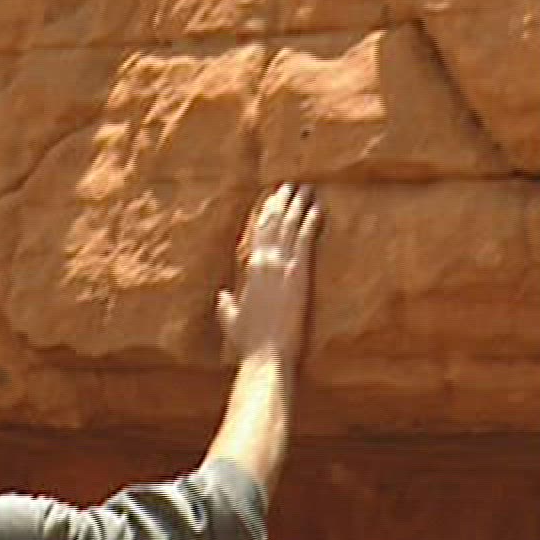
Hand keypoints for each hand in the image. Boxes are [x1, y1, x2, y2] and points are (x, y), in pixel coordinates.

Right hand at [217, 183, 321, 366]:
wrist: (266, 354)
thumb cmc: (249, 342)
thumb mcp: (231, 320)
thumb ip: (227, 304)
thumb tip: (222, 295)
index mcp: (249, 272)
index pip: (255, 236)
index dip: (263, 215)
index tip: (269, 200)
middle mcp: (263, 264)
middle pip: (272, 225)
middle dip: (280, 203)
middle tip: (287, 185)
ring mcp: (281, 267)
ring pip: (289, 227)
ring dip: (296, 205)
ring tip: (305, 188)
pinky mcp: (298, 274)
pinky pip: (305, 239)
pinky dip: (310, 221)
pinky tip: (316, 207)